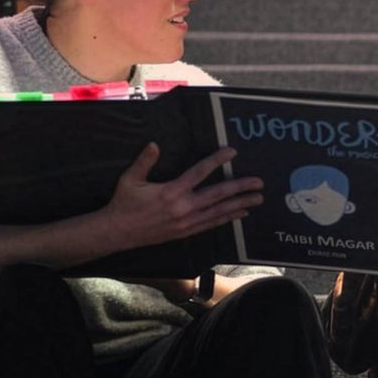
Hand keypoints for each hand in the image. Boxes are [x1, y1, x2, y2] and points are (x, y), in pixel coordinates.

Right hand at [103, 143, 262, 249]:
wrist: (118, 232)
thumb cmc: (124, 203)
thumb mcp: (130, 179)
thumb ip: (144, 161)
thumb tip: (155, 144)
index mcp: (171, 192)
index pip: (199, 173)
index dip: (216, 161)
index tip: (232, 152)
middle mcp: (183, 208)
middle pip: (218, 195)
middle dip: (240, 188)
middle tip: (259, 183)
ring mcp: (187, 222)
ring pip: (219, 212)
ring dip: (240, 204)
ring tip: (257, 199)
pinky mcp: (186, 232)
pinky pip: (211, 224)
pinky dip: (227, 218)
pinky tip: (240, 214)